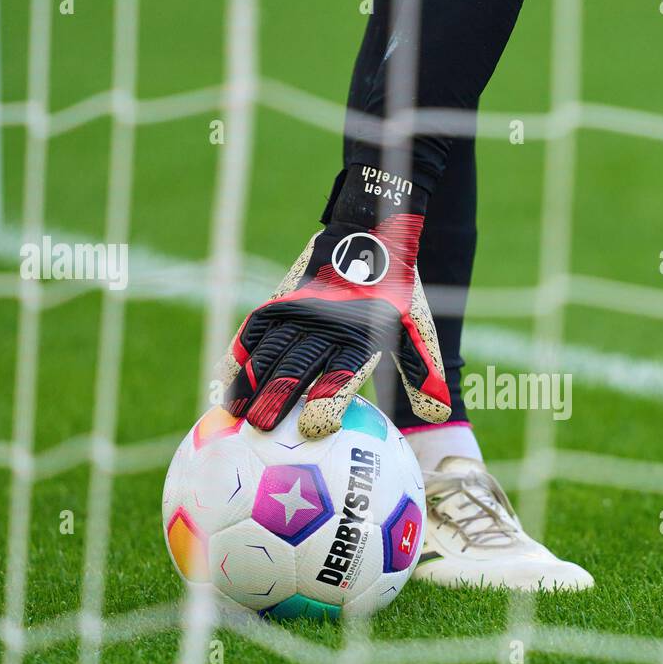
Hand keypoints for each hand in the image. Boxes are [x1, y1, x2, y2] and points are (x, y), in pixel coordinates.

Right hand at [216, 166, 450, 436]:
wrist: (368, 233)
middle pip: (296, 367)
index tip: (317, 426)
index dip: (329, 399)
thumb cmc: (395, 293)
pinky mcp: (278, 302)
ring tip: (235, 416)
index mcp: (360, 334)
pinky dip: (237, 358)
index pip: (343, 372)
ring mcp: (297, 312)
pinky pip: (252, 333)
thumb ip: (424, 373)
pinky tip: (224, 383)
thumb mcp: (416, 328)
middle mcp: (325, 324)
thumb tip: (439, 416)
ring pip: (268, 352)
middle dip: (278, 399)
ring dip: (250, 384)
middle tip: (263, 430)